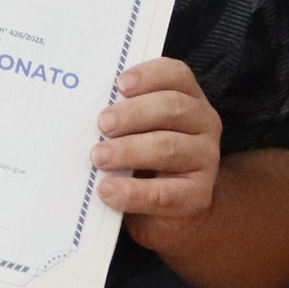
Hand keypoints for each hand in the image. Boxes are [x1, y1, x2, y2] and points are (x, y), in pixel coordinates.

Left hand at [93, 57, 221, 236]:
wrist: (167, 212)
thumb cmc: (143, 160)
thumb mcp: (136, 132)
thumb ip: (121, 118)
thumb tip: (83, 109)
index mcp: (189, 98)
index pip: (176, 75)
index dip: (149, 75)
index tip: (119, 84)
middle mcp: (204, 123)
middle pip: (172, 108)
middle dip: (133, 113)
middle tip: (103, 124)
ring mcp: (206, 159)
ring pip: (168, 148)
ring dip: (129, 151)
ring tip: (98, 157)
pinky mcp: (198, 195)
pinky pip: (164, 193)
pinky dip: (132, 192)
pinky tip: (108, 190)